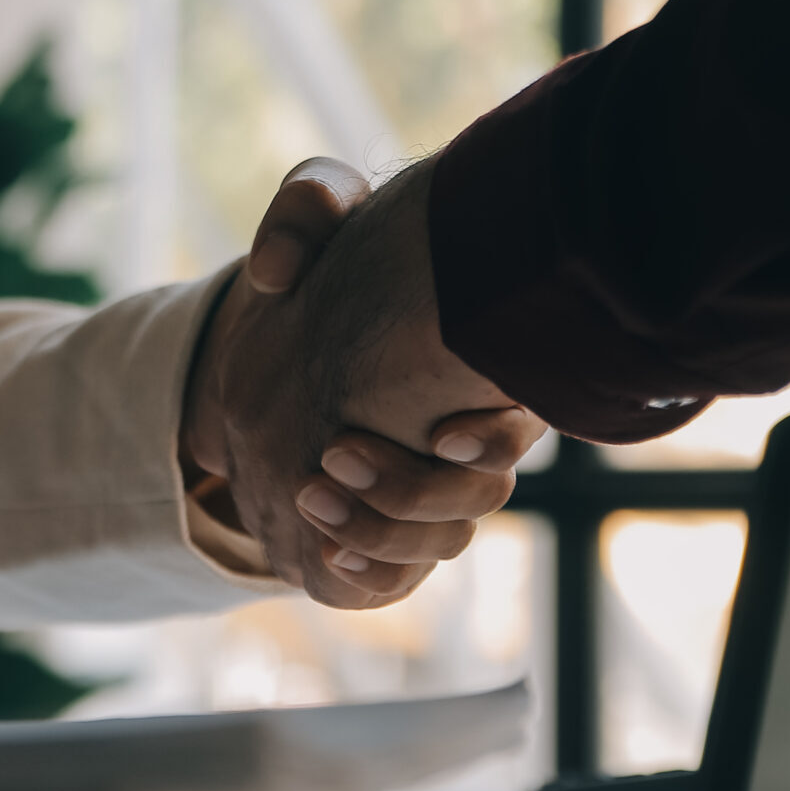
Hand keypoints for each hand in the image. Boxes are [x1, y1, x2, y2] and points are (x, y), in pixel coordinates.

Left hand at [183, 160, 544, 605]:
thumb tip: (273, 267)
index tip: (440, 434)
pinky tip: (327, 556)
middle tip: (332, 455)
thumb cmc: (323, 278)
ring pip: (441, 541)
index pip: (516, 421)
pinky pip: (393, 579)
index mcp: (482, 372)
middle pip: (479, 495)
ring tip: (308, 496)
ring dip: (379, 530)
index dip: (489, 439)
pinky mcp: (388, 540)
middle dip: (412, 490)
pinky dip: (368, 573)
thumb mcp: (315, 223)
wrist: (275, 350)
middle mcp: (472, 441)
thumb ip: (307, 211)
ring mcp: (433, 497)